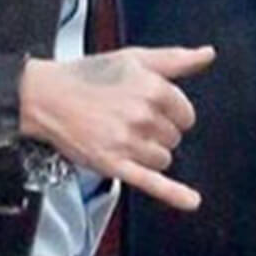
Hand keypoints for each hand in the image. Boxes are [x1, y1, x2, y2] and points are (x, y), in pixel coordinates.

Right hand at [19, 45, 215, 210]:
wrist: (46, 96)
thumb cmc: (89, 75)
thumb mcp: (134, 58)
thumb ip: (175, 59)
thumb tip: (209, 54)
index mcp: (153, 88)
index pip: (186, 115)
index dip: (170, 112)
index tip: (147, 107)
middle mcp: (143, 115)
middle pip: (174, 138)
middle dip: (156, 131)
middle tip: (126, 118)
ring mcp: (129, 142)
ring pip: (163, 159)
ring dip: (148, 152)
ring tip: (120, 135)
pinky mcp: (114, 164)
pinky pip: (152, 182)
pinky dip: (173, 194)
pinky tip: (192, 201)